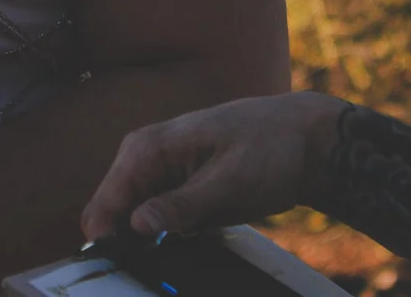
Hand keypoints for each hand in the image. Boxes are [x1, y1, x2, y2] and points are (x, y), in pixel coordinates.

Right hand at [78, 91, 346, 240]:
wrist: (305, 142)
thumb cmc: (269, 147)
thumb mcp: (229, 180)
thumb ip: (182, 204)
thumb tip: (135, 226)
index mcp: (146, 149)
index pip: (105, 203)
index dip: (107, 241)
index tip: (127, 268)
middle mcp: (145, 163)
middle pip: (114, 218)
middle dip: (129, 246)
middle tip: (159, 266)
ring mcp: (161, 180)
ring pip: (135, 227)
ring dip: (149, 247)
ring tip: (179, 255)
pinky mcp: (179, 196)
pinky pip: (159, 227)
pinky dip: (168, 243)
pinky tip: (190, 246)